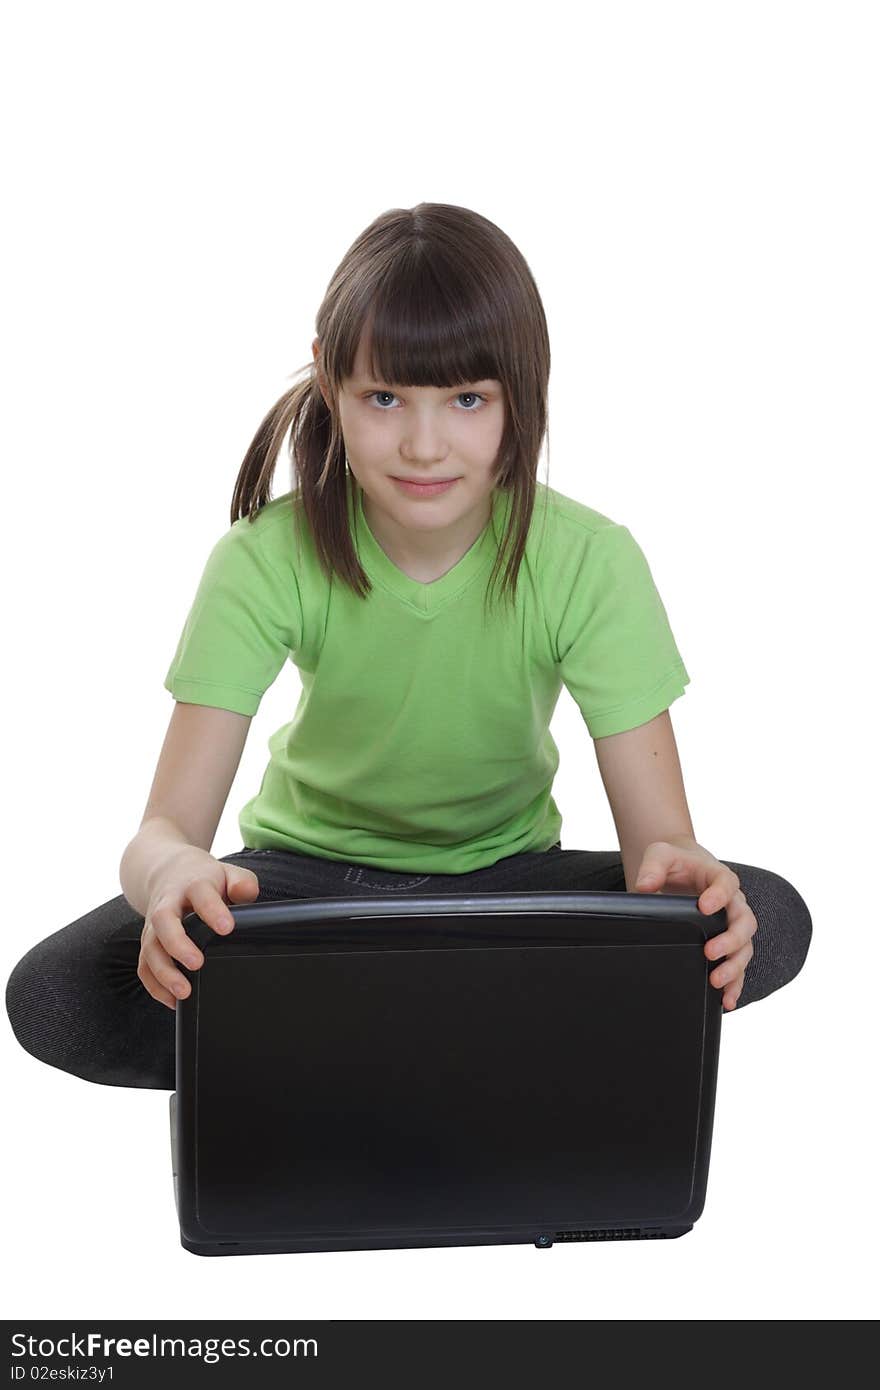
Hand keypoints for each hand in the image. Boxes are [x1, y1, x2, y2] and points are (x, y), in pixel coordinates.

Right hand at [138, 848, 260, 1009]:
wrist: (169, 871)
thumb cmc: (204, 879)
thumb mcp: (228, 873)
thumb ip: (242, 883)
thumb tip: (246, 894)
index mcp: (192, 884)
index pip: (200, 894)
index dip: (212, 910)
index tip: (226, 928)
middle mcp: (167, 904)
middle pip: (164, 921)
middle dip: (178, 945)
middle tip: (197, 964)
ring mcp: (153, 925)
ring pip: (150, 948)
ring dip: (164, 972)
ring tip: (184, 993)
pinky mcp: (148, 942)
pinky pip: (144, 966)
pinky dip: (155, 986)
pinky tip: (173, 1001)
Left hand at [633, 840, 756, 1010]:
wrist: (679, 870)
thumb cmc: (674, 861)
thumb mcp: (661, 854)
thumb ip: (654, 866)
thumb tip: (644, 886)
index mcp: (719, 877)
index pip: (727, 884)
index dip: (720, 895)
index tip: (705, 906)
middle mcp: (732, 903)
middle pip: (744, 921)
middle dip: (730, 940)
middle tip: (710, 952)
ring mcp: (730, 924)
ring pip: (744, 947)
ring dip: (734, 966)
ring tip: (715, 980)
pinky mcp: (725, 943)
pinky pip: (736, 965)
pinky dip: (734, 983)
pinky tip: (726, 1000)